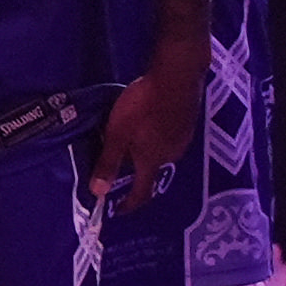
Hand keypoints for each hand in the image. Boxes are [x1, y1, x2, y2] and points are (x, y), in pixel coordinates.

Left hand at [90, 51, 201, 202]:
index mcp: (152, 162)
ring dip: (145, 151)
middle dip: (134, 170)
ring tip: (131, 140)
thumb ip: (108, 162)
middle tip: (118, 162)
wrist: (177, 76)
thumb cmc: (143, 107)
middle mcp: (171, 156)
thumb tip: (98, 193)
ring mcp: (183, 139)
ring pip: (160, 153)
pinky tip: (148, 124)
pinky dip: (155, 138)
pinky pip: (168, 138)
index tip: (119, 210)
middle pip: (150, 170)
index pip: (142, 193)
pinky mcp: (188, 123)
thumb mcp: (117, 133)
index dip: (129, 204)